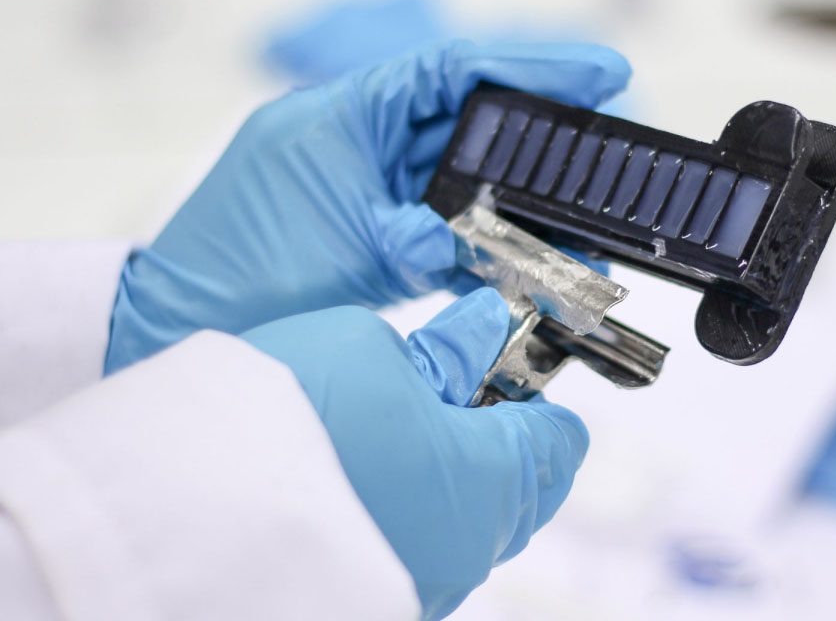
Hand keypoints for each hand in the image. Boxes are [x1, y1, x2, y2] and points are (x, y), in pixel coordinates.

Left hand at [105, 40, 630, 373]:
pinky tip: (528, 261)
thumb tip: (482, 245)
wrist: (184, 326)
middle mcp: (361, 138)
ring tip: (579, 223)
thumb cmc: (241, 276)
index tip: (601, 74)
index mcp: (347, 113)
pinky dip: (484, 243)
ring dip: (519, 203)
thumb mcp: (350, 249)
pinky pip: (445, 223)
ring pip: (465, 178)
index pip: (455, 70)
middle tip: (605, 147)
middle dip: (541, 135)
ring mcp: (369, 184)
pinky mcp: (375, 230)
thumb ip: (426, 239)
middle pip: (471, 120)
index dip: (533, 66)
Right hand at [239, 288, 588, 619]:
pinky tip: (371, 484)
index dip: (539, 400)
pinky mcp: (374, 605)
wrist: (185, 505)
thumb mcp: (374, 349)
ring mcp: (425, 585)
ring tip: (398, 437)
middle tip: (451, 397)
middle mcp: (472, 547)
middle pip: (523, 490)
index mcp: (495, 476)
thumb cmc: (288, 416)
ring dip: (454, 483)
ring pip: (470, 528)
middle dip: (502, 441)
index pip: (559, 441)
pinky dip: (413, 518)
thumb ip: (443, 351)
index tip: (514, 376)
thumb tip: (481, 333)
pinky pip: (421, 556)